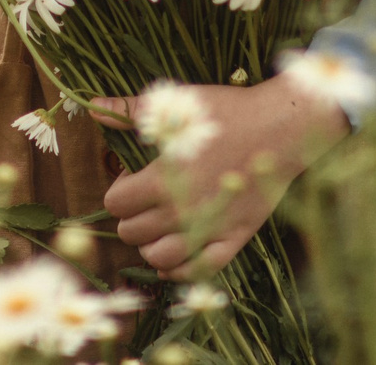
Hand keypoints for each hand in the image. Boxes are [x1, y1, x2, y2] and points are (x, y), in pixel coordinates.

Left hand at [88, 74, 350, 279]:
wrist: (279, 128)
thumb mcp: (175, 105)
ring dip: (150, 245)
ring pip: (159, 257)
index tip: (132, 177)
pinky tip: (174, 259)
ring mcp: (209, 229)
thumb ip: (131, 112)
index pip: (117, 203)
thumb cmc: (226, 112)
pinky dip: (180, 270)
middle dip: (131, 216)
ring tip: (156, 227)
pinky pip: (199, 270)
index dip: (119, 190)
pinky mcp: (234, 238)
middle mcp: (181, 211)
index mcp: (161, 180)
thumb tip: (95, 110)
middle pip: (133, 232)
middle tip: (144, 200)